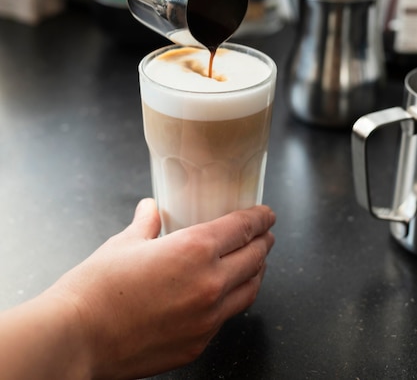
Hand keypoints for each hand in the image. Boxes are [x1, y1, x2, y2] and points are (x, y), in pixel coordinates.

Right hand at [53, 198, 275, 378]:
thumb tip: (151, 208)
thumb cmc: (97, 288)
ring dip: (257, 272)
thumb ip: (146, 223)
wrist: (78, 338)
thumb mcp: (124, 243)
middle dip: (264, 242)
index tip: (266, 214)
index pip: (243, 228)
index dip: (259, 218)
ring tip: (255, 262)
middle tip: (265, 234)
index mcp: (195, 250)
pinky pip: (226, 317)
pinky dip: (232, 300)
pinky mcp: (198, 344)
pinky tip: (223, 295)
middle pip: (254, 258)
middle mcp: (210, 284)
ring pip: (249, 291)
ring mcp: (207, 319)